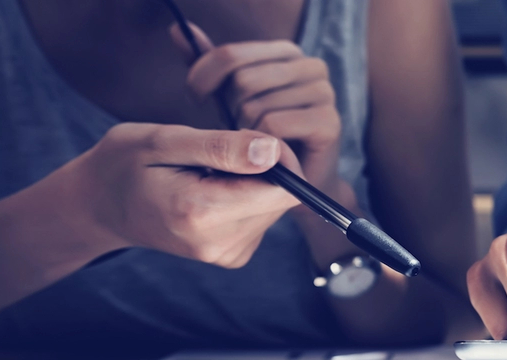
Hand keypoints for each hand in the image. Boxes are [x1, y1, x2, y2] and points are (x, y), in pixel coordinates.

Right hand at [58, 122, 300, 267]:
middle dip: (264, 169)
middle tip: (219, 153)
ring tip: (209, 173)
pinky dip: (246, 197)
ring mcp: (226, 256)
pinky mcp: (232, 256)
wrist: (100, 205)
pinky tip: (212, 189)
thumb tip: (273, 152)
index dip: (279, 157)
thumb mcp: (164, 141)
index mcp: (201, 214)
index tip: (249, 137)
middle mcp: (218, 244)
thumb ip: (221, 147)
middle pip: (281, 200)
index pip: (281, 190)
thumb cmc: (125, 163)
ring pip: (274, 208)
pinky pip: (261, 218)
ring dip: (253, 182)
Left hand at [170, 24, 342, 194]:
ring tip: (254, 146)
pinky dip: (261, 146)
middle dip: (230, 111)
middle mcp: (311, 66)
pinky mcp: (329, 122)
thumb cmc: (259, 137)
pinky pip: (274, 126)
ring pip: (256, 106)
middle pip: (243, 81)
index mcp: (287, 52)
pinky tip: (266, 156)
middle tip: (238, 131)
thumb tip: (177, 28)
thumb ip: (209, 64)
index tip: (195, 98)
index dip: (202, 76)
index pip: (231, 55)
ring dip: (245, 133)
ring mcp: (324, 93)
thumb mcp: (228, 96)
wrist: (294, 184)